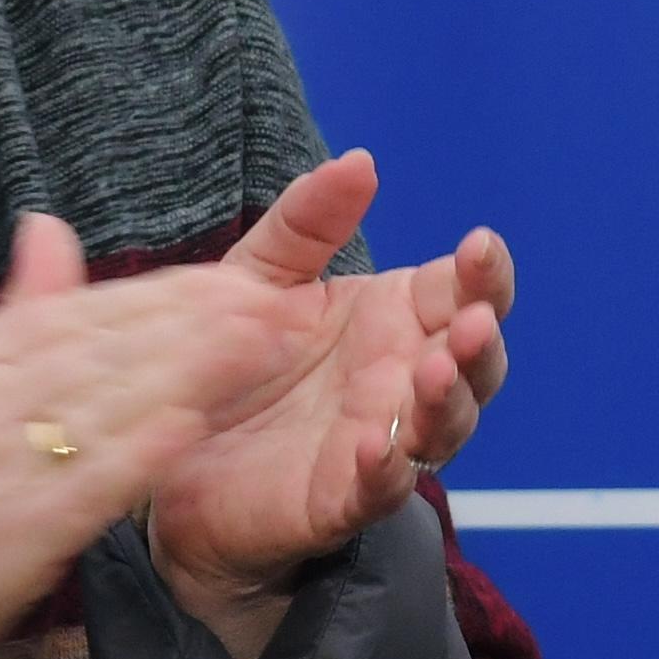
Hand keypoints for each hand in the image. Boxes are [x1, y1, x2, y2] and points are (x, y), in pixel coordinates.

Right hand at [0, 212, 311, 658]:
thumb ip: (9, 318)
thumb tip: (48, 226)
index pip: (75, 315)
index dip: (161, 295)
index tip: (235, 279)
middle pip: (99, 349)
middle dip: (195, 323)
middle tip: (276, 301)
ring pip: (101, 406)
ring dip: (189, 371)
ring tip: (262, 345)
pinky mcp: (5, 536)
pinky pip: (79, 486)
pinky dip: (135, 452)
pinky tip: (190, 424)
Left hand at [140, 148, 512, 658]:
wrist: (174, 461)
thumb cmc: (237, 363)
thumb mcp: (262, 276)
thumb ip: (309, 221)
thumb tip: (360, 161)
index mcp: (398, 320)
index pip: (464, 292)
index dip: (484, 273)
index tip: (479, 246)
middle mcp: (404, 380)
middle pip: (475, 363)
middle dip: (482, 341)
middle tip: (473, 320)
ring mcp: (384, 441)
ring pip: (445, 426)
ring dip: (448, 402)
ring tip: (435, 373)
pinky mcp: (344, 498)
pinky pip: (381, 488)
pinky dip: (387, 470)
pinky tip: (380, 448)